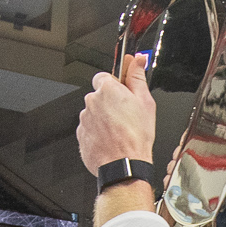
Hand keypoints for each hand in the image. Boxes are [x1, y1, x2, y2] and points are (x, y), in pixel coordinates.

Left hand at [77, 53, 157, 177]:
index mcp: (107, 90)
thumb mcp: (145, 102)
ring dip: (103, 119)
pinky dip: (98, 133)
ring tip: (119, 131)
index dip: (114, 86)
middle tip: (125, 116)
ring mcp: (84, 119)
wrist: (124, 166)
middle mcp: (92, 102)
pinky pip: (89, 129)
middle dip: (109, 103)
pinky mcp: (81, 135)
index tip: (122, 93)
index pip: (104, 77)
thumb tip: (137, 60)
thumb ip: (137, 77)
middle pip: (99, 96)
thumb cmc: (135, 138)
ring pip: (93, 113)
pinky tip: (111, 140)